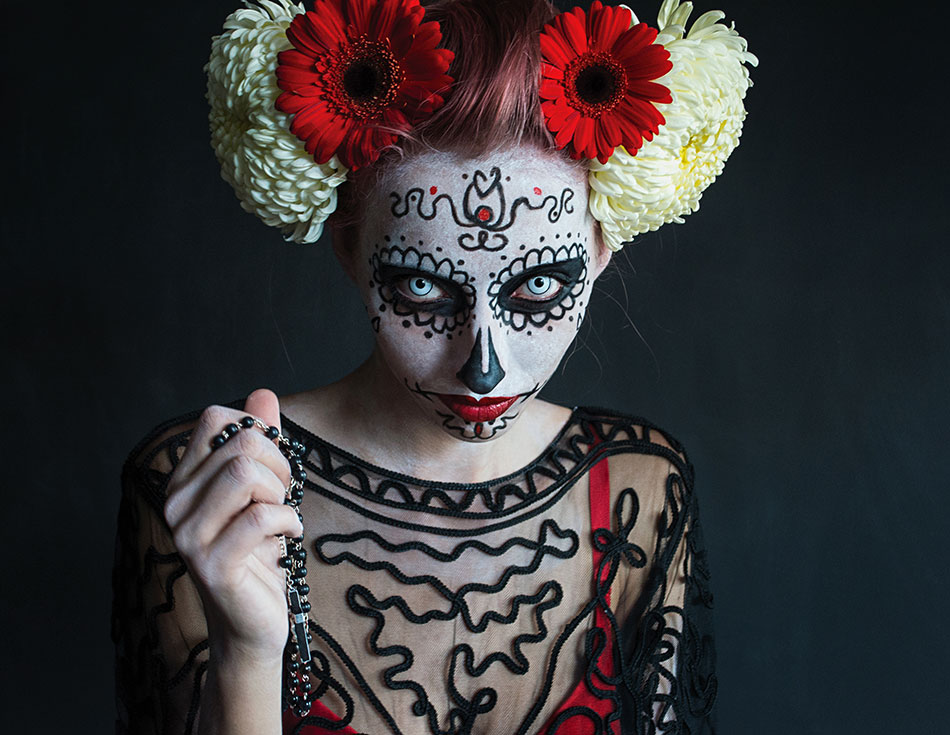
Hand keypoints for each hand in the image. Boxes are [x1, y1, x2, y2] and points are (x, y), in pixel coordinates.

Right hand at [164, 388, 301, 662]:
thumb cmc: (259, 551)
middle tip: (283, 495)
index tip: (273, 464)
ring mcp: (187, 535)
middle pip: (239, 443)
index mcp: (184, 479)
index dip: (258, 430)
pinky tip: (287, 538)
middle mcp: (175, 502)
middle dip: (279, 464)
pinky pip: (261, 516)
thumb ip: (262, 441)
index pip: (215, 418)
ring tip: (282, 515)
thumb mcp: (266, 489)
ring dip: (281, 493)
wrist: (253, 622)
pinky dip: (289, 522)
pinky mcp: (210, 564)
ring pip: (246, 473)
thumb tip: (263, 392)